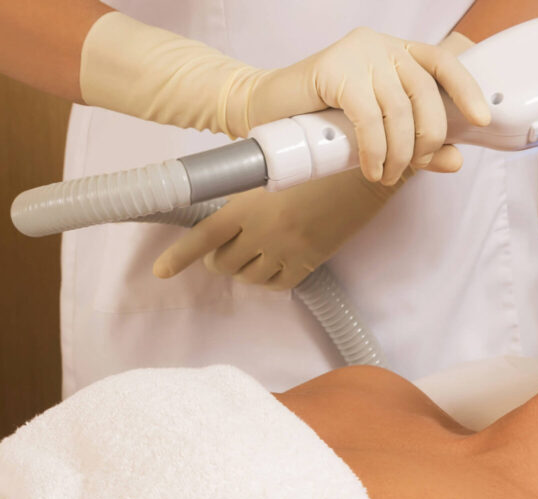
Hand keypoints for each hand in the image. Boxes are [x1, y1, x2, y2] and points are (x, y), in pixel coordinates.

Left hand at [152, 167, 404, 288]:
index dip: (179, 257)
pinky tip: (273, 265)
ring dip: (243, 269)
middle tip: (225, 248)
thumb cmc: (318, 161)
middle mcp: (265, 232)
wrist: (363, 174)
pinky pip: (277, 284)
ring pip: (248, 278)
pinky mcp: (311, 262)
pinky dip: (268, 279)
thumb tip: (228, 205)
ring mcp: (288, 250)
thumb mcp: (274, 168)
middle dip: (218, 258)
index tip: (161, 271)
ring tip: (252, 253)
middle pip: (223, 263)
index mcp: (250, 204)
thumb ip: (248, 188)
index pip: (205, 236)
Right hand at [246, 27, 489, 183]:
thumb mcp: (378, 133)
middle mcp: (382, 46)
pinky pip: (370, 117)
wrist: (264, 109)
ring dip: (398, 154)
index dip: (467, 91)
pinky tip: (371, 169)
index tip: (481, 120)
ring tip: (385, 175)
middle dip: (426, 141)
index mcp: (398, 53)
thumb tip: (456, 160)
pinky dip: (375, 151)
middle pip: (427, 95)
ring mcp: (359, 54)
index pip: (444, 64)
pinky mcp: (336, 68)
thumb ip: (418, 144)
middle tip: (410, 167)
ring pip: (400, 111)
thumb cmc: (323, 120)